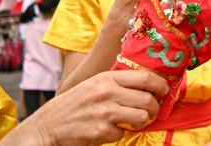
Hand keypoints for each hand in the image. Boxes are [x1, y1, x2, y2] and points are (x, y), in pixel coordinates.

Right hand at [4, 70, 167, 145]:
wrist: (46, 126)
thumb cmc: (74, 104)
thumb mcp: (94, 84)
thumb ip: (118, 82)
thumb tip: (149, 84)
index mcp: (107, 78)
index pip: (145, 77)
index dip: (160, 84)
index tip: (164, 90)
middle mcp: (107, 93)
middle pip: (148, 100)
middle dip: (154, 108)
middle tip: (151, 112)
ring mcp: (105, 112)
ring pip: (141, 117)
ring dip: (140, 122)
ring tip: (131, 121)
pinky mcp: (101, 132)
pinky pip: (122, 133)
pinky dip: (118, 134)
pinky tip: (106, 130)